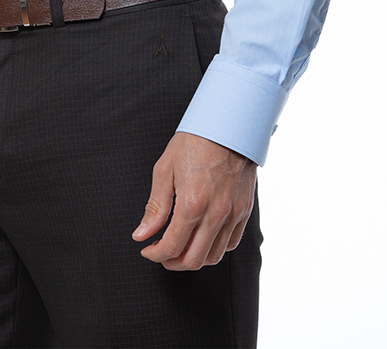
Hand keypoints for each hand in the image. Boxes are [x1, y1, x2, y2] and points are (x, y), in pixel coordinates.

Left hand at [132, 132, 255, 270]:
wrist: (227, 125)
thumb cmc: (195, 141)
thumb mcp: (165, 169)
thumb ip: (155, 207)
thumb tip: (142, 233)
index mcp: (192, 204)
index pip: (171, 247)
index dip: (155, 254)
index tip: (147, 250)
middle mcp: (215, 214)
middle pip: (193, 260)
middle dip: (172, 262)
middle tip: (162, 254)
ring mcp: (233, 214)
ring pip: (213, 256)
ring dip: (194, 258)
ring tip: (181, 247)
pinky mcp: (244, 211)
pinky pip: (231, 243)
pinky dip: (215, 248)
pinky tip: (203, 238)